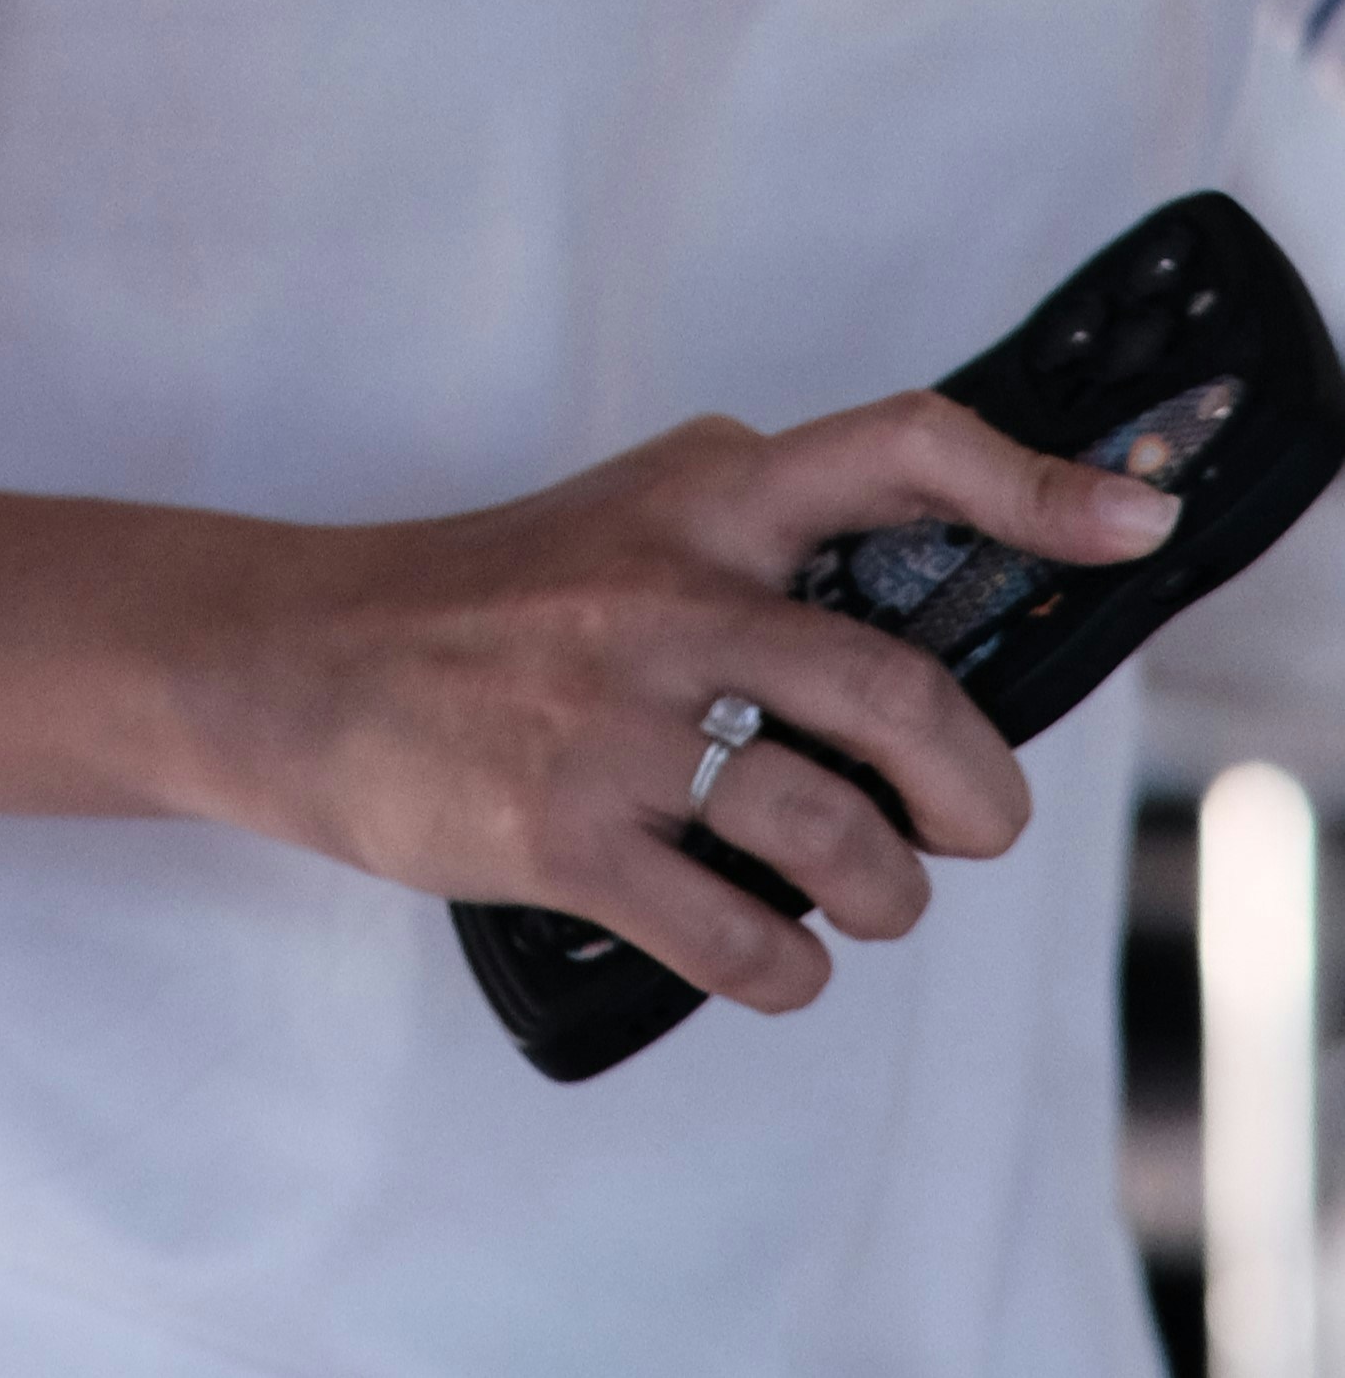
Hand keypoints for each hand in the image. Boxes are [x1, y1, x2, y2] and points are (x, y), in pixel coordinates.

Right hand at [218, 396, 1187, 1014]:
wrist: (298, 661)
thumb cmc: (478, 599)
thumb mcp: (618, 511)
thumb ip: (743, 517)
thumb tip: (892, 547)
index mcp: (696, 500)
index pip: (890, 450)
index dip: (1029, 484)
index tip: (1126, 523)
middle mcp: (665, 593)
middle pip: (898, 693)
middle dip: (974, 792)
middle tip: (970, 823)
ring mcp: (610, 716)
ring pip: (835, 836)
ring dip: (883, 899)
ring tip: (865, 901)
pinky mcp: (560, 832)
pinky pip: (738, 942)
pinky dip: (785, 974)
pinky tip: (768, 956)